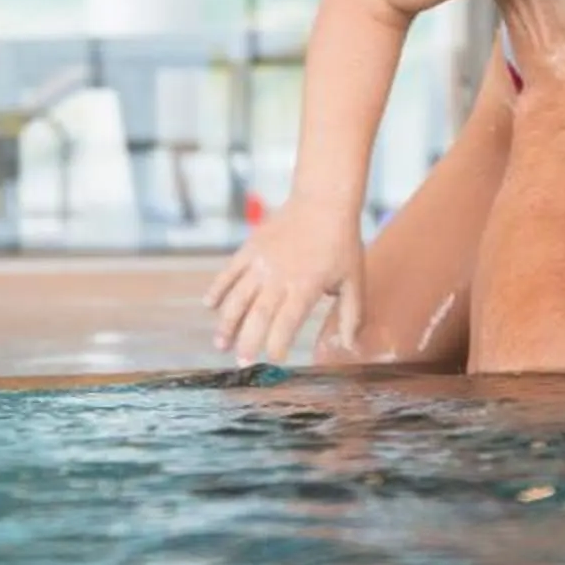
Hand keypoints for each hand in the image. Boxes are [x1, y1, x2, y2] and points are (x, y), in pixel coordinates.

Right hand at [207, 197, 363, 364]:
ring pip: (237, 298)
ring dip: (227, 323)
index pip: (286, 324)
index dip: (278, 345)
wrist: (323, 201)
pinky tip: (209, 307)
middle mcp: (279, 277)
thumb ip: (352, 314)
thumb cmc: (342, 243)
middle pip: (257, 316)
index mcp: (305, 287)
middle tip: (242, 364)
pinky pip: (228, 273)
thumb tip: (351, 345)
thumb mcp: (355, 279)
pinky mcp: (249, 249)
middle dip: (248, 343)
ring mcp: (260, 263)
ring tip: (221, 344)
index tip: (275, 361)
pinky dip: (217, 290)